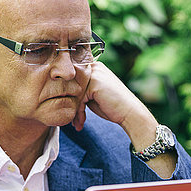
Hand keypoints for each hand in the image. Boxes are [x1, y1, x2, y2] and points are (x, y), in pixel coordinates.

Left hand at [71, 62, 176, 178]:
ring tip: (77, 124)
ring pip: (73, 94)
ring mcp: (94, 73)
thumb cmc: (112, 107)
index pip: (73, 80)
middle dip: (70, 105)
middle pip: (71, 86)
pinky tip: (81, 123)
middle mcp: (94, 67)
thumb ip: (80, 91)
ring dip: (74, 111)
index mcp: (94, 67)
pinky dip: (79, 113)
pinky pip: (79, 99)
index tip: (71, 114)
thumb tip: (61, 95)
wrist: (130, 113)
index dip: (70, 97)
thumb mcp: (93, 96)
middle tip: (72, 121)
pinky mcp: (94, 83)